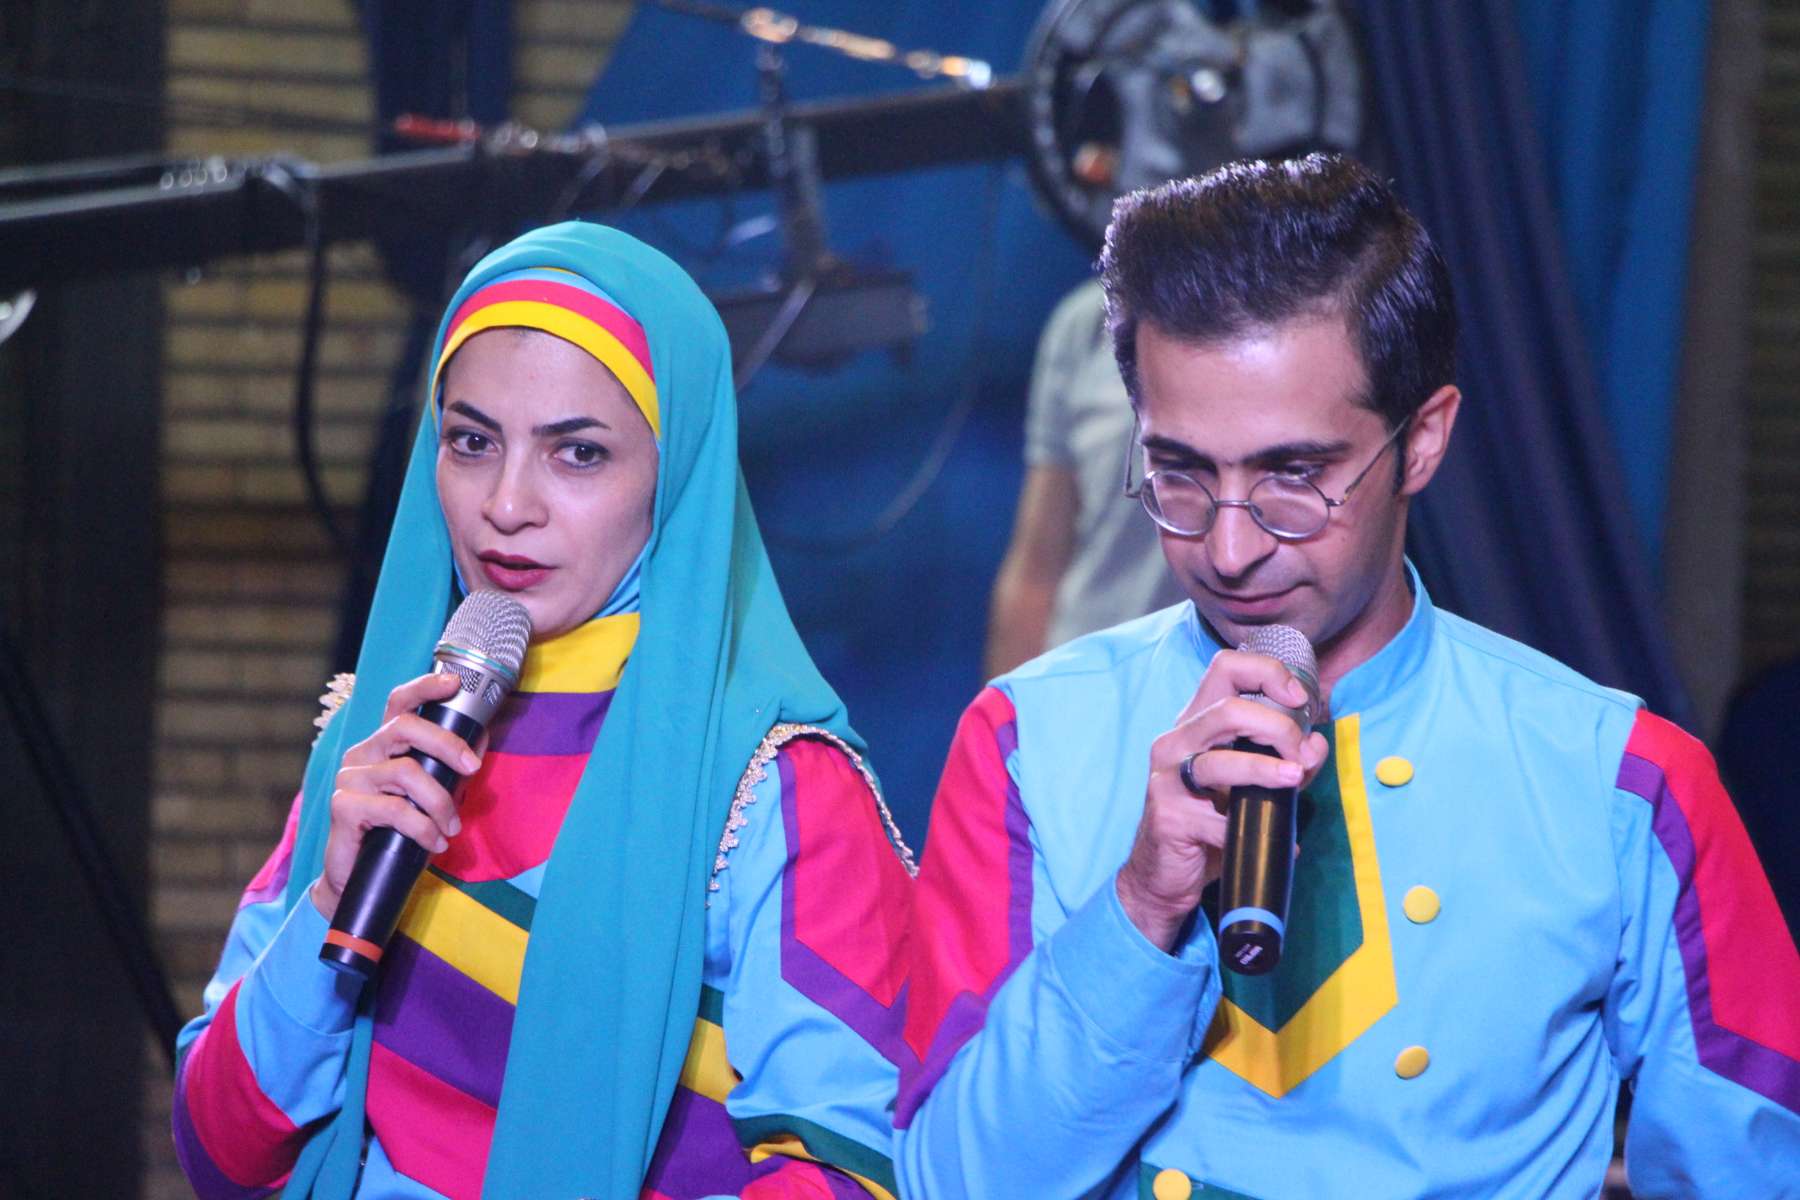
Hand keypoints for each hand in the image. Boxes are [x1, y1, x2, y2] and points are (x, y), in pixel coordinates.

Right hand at [310, 671, 483, 921]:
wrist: (360, 879)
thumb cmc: (398, 833)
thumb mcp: (432, 795)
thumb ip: (452, 768)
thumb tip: (483, 737)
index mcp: (383, 745)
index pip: (399, 703)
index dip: (425, 686)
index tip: (454, 682)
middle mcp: (362, 753)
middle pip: (405, 727)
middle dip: (447, 744)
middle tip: (473, 768)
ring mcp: (349, 778)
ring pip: (406, 772)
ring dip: (440, 802)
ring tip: (452, 827)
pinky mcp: (342, 806)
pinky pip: (394, 809)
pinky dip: (423, 828)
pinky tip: (434, 843)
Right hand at [1115, 649, 1329, 952]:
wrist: (1164, 874)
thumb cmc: (1209, 821)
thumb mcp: (1251, 784)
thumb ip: (1285, 759)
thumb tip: (1315, 743)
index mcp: (1196, 722)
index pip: (1226, 668)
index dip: (1267, 673)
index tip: (1299, 699)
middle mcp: (1176, 741)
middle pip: (1228, 709)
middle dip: (1277, 727)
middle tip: (1300, 754)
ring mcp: (1168, 779)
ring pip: (1220, 762)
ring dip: (1266, 770)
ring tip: (1294, 780)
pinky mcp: (1168, 817)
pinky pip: (1217, 820)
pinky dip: (1255, 830)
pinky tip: (1282, 842)